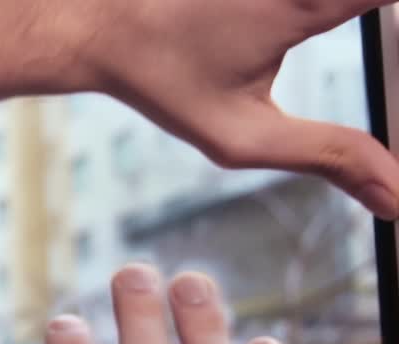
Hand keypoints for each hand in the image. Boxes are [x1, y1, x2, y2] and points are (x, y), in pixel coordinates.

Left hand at [69, 0, 398, 217]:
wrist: (100, 22)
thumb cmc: (160, 76)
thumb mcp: (242, 136)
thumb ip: (328, 158)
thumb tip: (396, 198)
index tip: (398, 62)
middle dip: (385, 14)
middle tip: (387, 52)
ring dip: (365, 9)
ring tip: (305, 48)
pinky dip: (339, 5)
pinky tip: (315, 24)